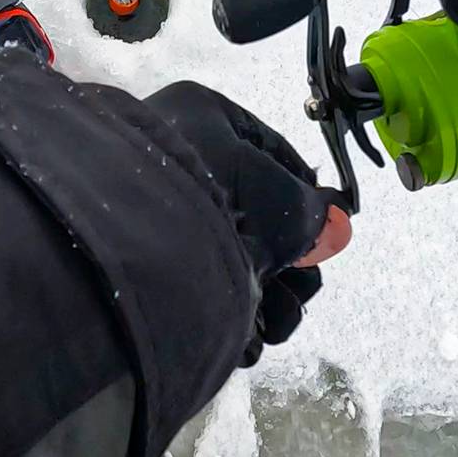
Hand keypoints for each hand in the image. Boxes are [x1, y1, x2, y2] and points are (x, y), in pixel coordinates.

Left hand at [145, 82, 351, 364]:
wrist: (124, 245)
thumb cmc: (212, 199)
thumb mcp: (283, 199)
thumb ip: (316, 210)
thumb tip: (333, 217)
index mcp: (204, 118)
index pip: (272, 150)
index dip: (307, 192)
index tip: (328, 227)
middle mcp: (177, 156)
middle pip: (256, 212)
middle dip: (290, 260)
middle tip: (302, 284)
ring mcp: (157, 209)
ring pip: (232, 254)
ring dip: (268, 294)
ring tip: (277, 319)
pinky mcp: (143, 261)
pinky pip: (200, 283)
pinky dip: (229, 313)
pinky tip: (246, 339)